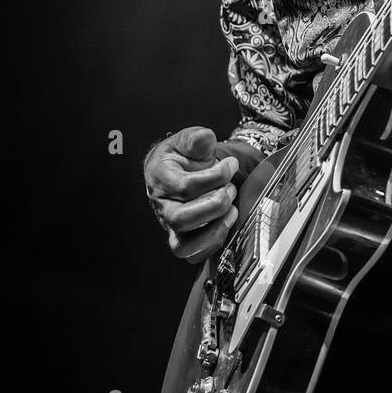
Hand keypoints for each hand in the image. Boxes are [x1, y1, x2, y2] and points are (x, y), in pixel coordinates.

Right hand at [143, 125, 241, 263]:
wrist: (178, 168)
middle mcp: (162, 205)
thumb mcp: (189, 140)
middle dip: (214, 204)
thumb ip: (197, 139)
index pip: (184, 186)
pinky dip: (213, 243)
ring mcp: (170, 225)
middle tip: (230, 188)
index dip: (214, 177)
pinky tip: (228, 222)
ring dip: (215, 228)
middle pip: (180, 219)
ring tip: (231, 209)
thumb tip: (205, 138)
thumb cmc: (183, 156)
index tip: (231, 165)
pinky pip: (193, 254)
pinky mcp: (182, 237)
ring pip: (184, 245)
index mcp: (160, 177)